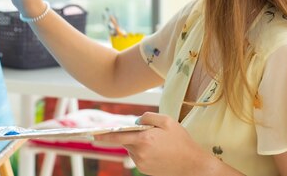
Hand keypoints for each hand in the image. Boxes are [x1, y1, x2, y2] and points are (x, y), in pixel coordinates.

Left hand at [94, 112, 212, 175]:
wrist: (192, 165)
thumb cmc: (181, 141)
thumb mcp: (167, 121)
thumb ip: (148, 117)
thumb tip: (136, 120)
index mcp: (144, 139)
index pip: (118, 136)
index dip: (104, 135)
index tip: (93, 134)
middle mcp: (140, 153)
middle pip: (126, 141)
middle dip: (132, 135)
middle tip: (148, 133)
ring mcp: (142, 164)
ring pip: (132, 149)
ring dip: (139, 144)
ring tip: (158, 143)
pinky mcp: (145, 171)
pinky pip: (138, 157)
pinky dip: (143, 152)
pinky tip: (158, 151)